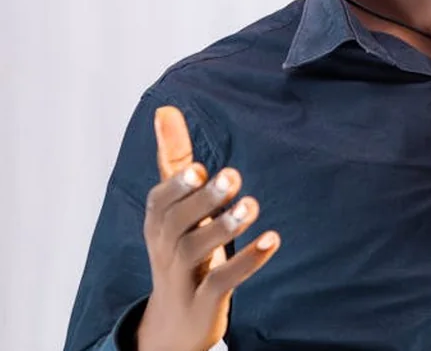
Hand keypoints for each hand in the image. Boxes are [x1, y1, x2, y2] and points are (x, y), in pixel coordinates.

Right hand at [136, 106, 280, 350]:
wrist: (176, 322)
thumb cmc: (180, 251)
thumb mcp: (175, 208)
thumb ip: (175, 160)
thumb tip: (165, 109)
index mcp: (158, 225)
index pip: (159, 203)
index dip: (176, 187)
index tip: (198, 169)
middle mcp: (166, 250)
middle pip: (176, 225)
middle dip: (203, 201)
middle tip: (233, 177)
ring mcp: (184, 278)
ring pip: (196, 251)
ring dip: (225, 227)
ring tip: (251, 206)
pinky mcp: (205, 302)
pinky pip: (223, 282)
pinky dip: (247, 262)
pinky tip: (271, 240)